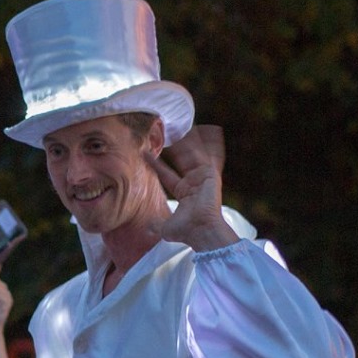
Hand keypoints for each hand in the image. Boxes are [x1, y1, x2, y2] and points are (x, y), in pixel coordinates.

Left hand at [147, 125, 237, 251]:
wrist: (200, 230)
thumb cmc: (185, 231)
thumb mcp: (165, 228)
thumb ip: (155, 225)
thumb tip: (146, 229)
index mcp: (184, 192)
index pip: (166, 173)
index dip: (155, 163)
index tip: (144, 152)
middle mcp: (194, 183)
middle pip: (181, 159)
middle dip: (174, 146)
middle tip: (166, 132)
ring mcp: (203, 177)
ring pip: (193, 154)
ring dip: (189, 140)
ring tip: (182, 126)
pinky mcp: (211, 174)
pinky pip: (212, 155)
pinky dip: (212, 143)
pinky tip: (210, 130)